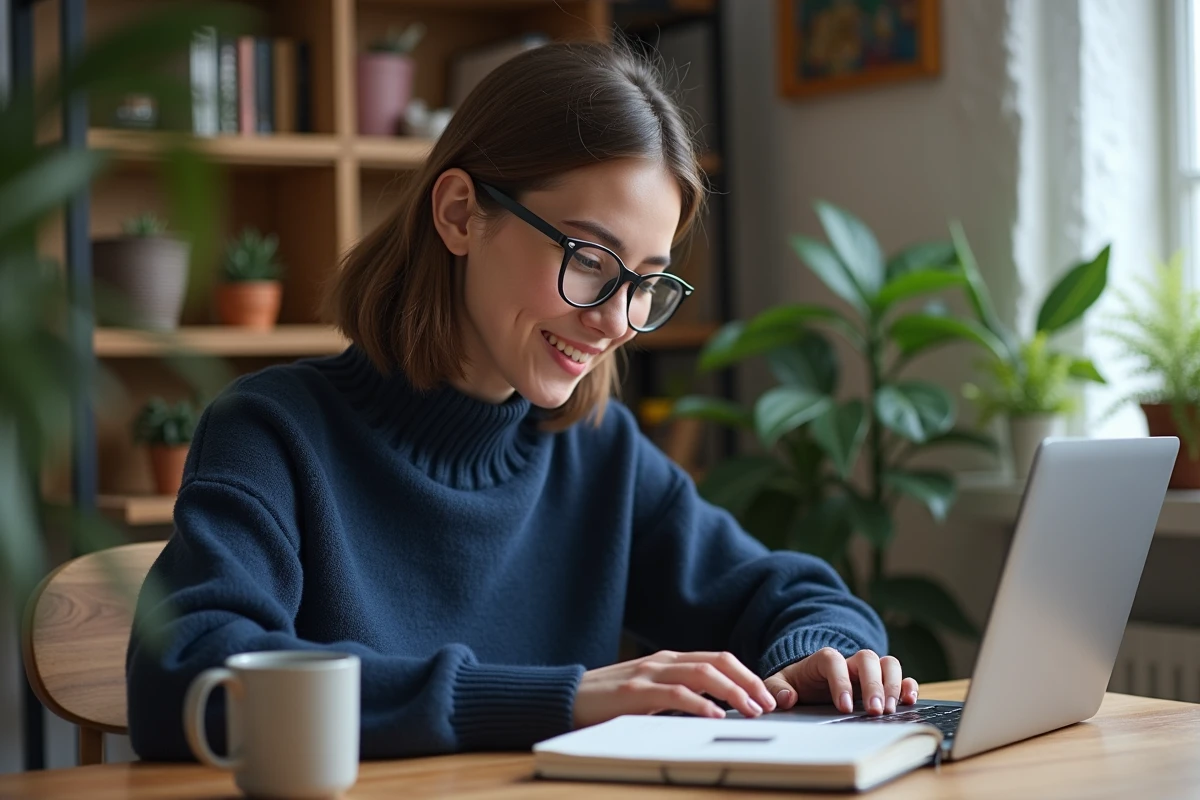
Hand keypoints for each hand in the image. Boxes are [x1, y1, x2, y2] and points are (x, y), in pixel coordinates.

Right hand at [572, 650, 777, 728]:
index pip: (718, 659)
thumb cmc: (607, 701)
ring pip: (702, 673)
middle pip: (717, 662)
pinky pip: (674, 694)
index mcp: (669, 661)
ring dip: (733, 691)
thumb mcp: (650, 696)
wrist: (565, 698)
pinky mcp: (634, 691)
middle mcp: (663, 661)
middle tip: (769, 703)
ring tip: (752, 709)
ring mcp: (648, 673)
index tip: (767, 696)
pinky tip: (716, 717)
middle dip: (748, 681)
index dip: (747, 675)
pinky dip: (699, 704)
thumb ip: (677, 697)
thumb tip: (716, 712)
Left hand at [764, 648, 918, 715]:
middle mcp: (849, 662)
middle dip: (873, 685)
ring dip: (892, 685)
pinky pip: (900, 676)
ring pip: (887, 663)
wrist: (810, 679)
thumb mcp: (781, 683)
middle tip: (874, 711)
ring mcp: (867, 670)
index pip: (834, 662)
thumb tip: (786, 699)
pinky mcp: (881, 681)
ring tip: (891, 709)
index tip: (843, 706)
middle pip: (867, 659)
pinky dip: (908, 686)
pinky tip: (909, 701)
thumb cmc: (798, 683)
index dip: (841, 682)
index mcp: (824, 659)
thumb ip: (778, 689)